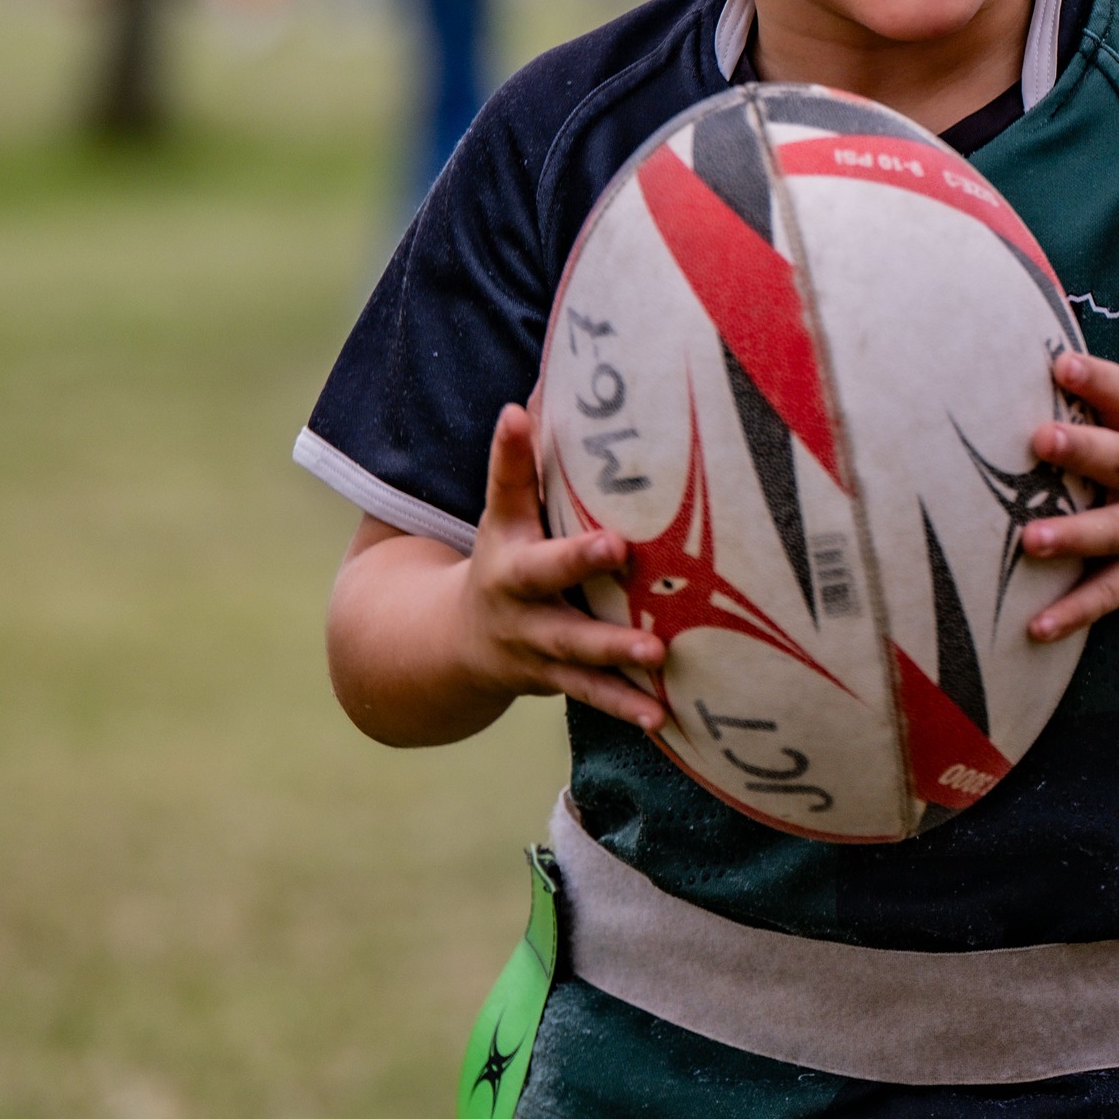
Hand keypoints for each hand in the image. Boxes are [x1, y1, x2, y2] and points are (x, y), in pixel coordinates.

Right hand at [456, 402, 665, 730]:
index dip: (570, 542)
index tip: (614, 539)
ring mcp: (539, 653)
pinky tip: (663, 719)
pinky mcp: (557, 683)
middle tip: (643, 614)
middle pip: (557, 608)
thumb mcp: (502, 513)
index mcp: (511, 563)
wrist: (455, 643)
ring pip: (578, 663)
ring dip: (618, 671)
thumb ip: (515, 463)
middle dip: (596, 607)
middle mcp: (522, 612)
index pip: (535, 542)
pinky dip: (626, 708)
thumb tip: (528, 399)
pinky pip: (592, 696)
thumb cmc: (500, 557)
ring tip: (659, 665)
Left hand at [1022, 352, 1118, 640]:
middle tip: (1041, 438)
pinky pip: (1105, 597)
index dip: (1097, 379)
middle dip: (1083, 448)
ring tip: (1031, 539)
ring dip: (1072, 535)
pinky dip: (1071, 612)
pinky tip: (1036, 625)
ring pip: (1112, 532)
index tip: (1062, 363)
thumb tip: (1020, 374)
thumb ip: (1096, 419)